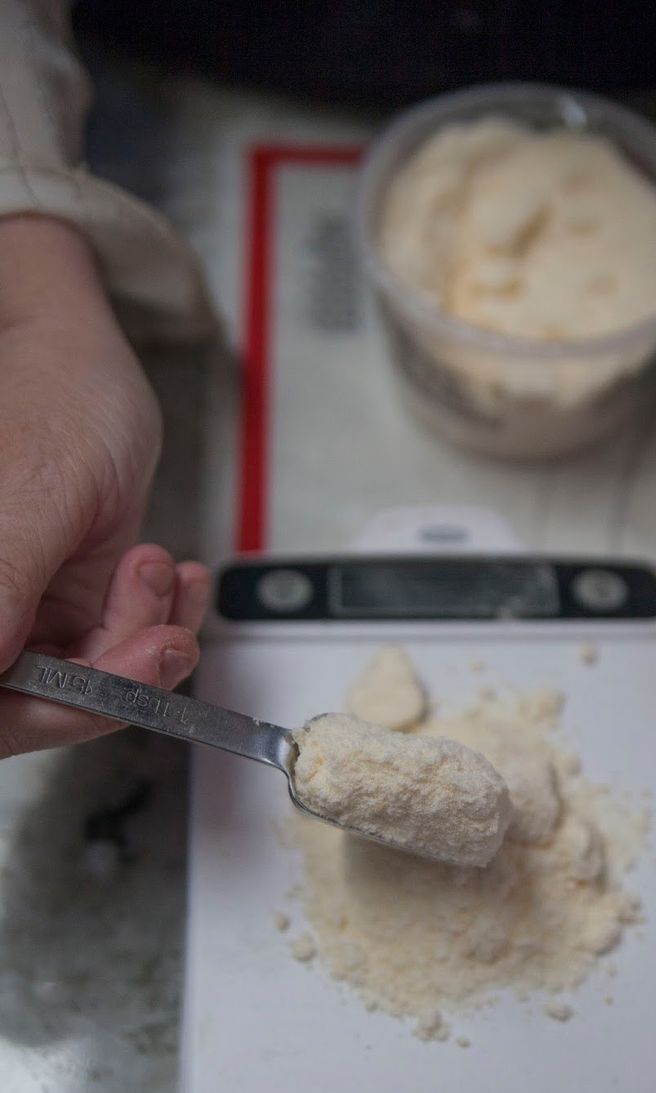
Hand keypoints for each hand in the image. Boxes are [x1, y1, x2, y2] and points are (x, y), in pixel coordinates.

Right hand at [0, 217, 209, 757]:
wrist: (85, 354)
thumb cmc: (53, 391)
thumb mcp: (35, 492)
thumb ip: (1, 588)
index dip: (33, 713)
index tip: (100, 687)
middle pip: (30, 704)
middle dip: (111, 677)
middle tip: (163, 639)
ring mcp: (19, 615)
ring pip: (85, 681)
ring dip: (145, 640)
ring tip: (162, 569)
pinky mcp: (66, 605)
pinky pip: (119, 645)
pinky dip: (162, 622)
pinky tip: (177, 578)